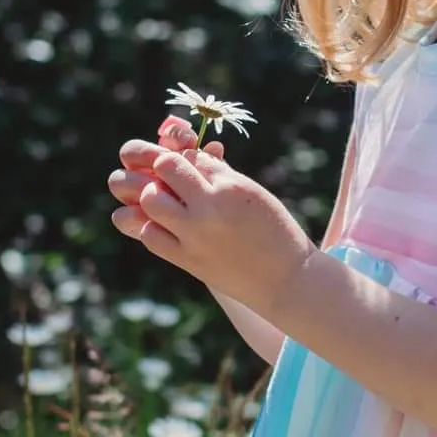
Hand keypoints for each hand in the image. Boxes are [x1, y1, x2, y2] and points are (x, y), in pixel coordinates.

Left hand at [109, 128, 315, 320]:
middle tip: (174, 181)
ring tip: (170, 204)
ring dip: (154, 196)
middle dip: (165, 168)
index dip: (191, 160)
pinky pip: (150, 236)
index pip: (193, 156)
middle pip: (166, 167)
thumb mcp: (254, 194)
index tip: (196, 171)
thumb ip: (222, 175)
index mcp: (231, 187)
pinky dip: (153, 226)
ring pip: (150, 200)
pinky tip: (170, 228)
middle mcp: (209, 208)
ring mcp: (195, 235)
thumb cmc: (276, 232)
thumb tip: (193, 159)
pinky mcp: (187, 260)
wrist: (286, 280)